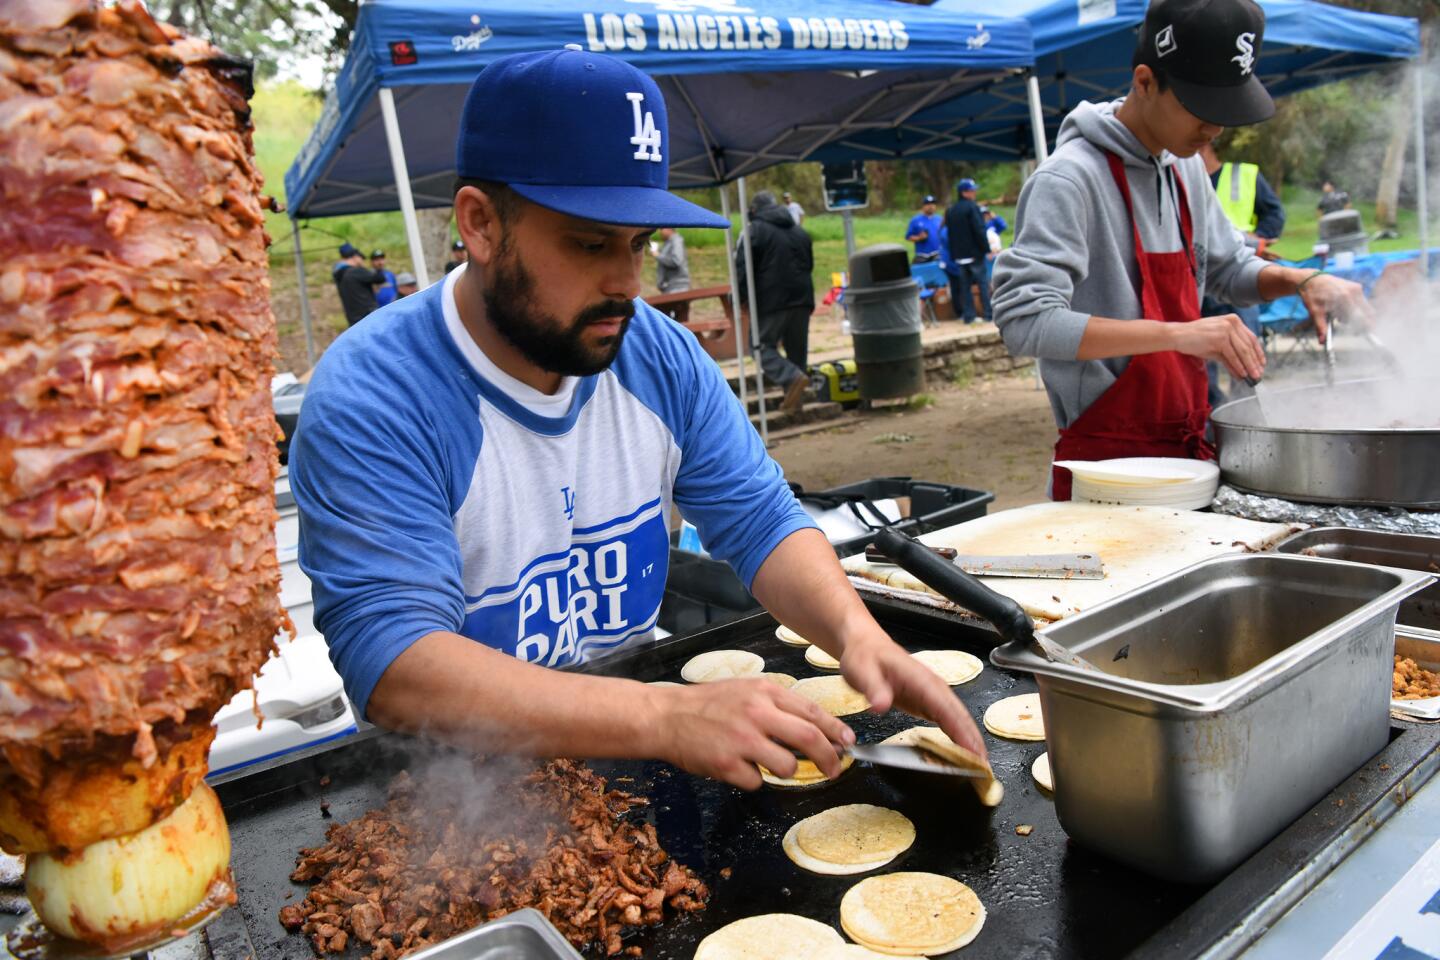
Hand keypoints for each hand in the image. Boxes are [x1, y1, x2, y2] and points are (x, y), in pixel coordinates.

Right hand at [646, 679, 856, 789]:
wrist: (667, 716)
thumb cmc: (708, 704)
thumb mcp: (746, 690)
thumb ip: (777, 704)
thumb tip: (814, 725)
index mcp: (764, 692)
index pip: (811, 712)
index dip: (835, 730)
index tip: (848, 742)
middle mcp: (756, 713)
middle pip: (808, 738)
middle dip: (828, 757)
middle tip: (835, 769)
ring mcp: (741, 740)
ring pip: (787, 766)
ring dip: (786, 770)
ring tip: (767, 762)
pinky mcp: (727, 764)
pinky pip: (756, 781)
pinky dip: (751, 778)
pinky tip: (737, 766)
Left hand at [839, 632, 988, 762]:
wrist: (865, 647)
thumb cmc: (865, 657)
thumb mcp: (862, 670)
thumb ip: (873, 688)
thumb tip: (881, 706)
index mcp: (921, 679)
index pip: (947, 708)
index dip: (963, 732)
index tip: (974, 753)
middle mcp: (933, 687)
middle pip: (960, 715)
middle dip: (974, 741)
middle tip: (984, 769)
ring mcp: (932, 694)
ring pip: (958, 719)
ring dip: (970, 741)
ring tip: (980, 766)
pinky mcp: (928, 701)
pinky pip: (948, 720)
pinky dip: (958, 736)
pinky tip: (962, 752)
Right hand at [1169, 313, 1264, 381]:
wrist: (1178, 335)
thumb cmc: (1195, 339)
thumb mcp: (1216, 345)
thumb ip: (1230, 355)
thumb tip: (1242, 370)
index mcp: (1233, 320)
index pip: (1251, 338)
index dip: (1258, 352)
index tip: (1261, 363)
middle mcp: (1232, 322)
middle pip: (1248, 345)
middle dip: (1255, 362)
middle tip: (1259, 374)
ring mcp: (1226, 330)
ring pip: (1242, 351)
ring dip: (1249, 366)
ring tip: (1253, 377)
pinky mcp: (1220, 339)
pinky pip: (1232, 356)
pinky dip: (1238, 366)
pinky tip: (1241, 374)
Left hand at [1297, 272, 1371, 344]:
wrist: (1311, 279)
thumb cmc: (1312, 295)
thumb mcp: (1315, 312)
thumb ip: (1321, 327)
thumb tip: (1322, 342)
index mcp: (1344, 298)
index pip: (1361, 316)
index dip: (1365, 326)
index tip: (1361, 333)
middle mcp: (1354, 291)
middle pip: (1369, 312)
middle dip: (1363, 322)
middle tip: (1354, 331)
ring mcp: (1357, 288)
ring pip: (1365, 308)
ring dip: (1356, 316)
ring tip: (1338, 316)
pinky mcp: (1357, 286)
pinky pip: (1361, 301)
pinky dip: (1355, 309)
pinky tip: (1341, 309)